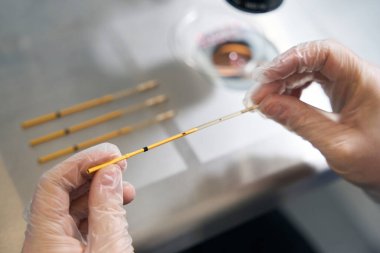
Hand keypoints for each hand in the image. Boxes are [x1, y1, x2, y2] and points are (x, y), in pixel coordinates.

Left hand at [22, 143, 134, 252]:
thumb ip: (108, 210)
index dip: (82, 162)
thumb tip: (109, 175)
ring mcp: (56, 246)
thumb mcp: (108, 248)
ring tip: (125, 188)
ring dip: (102, 192)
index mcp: (44, 238)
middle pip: (64, 192)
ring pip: (74, 207)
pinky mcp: (69, 252)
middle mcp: (45, 240)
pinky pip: (81, 223)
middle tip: (118, 164)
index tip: (108, 154)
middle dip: (95, 174)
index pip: (53, 183)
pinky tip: (118, 206)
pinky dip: (101, 211)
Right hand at [244, 40, 379, 195]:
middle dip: (280, 75)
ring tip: (263, 101)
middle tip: (257, 95)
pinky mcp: (341, 93)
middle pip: (311, 60)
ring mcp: (348, 84)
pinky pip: (310, 83)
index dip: (291, 59)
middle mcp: (356, 76)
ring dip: (282, 83)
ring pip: (308, 70)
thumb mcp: (337, 145)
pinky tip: (280, 103)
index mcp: (363, 81)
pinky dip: (291, 91)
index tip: (266, 76)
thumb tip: (268, 105)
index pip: (324, 53)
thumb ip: (301, 122)